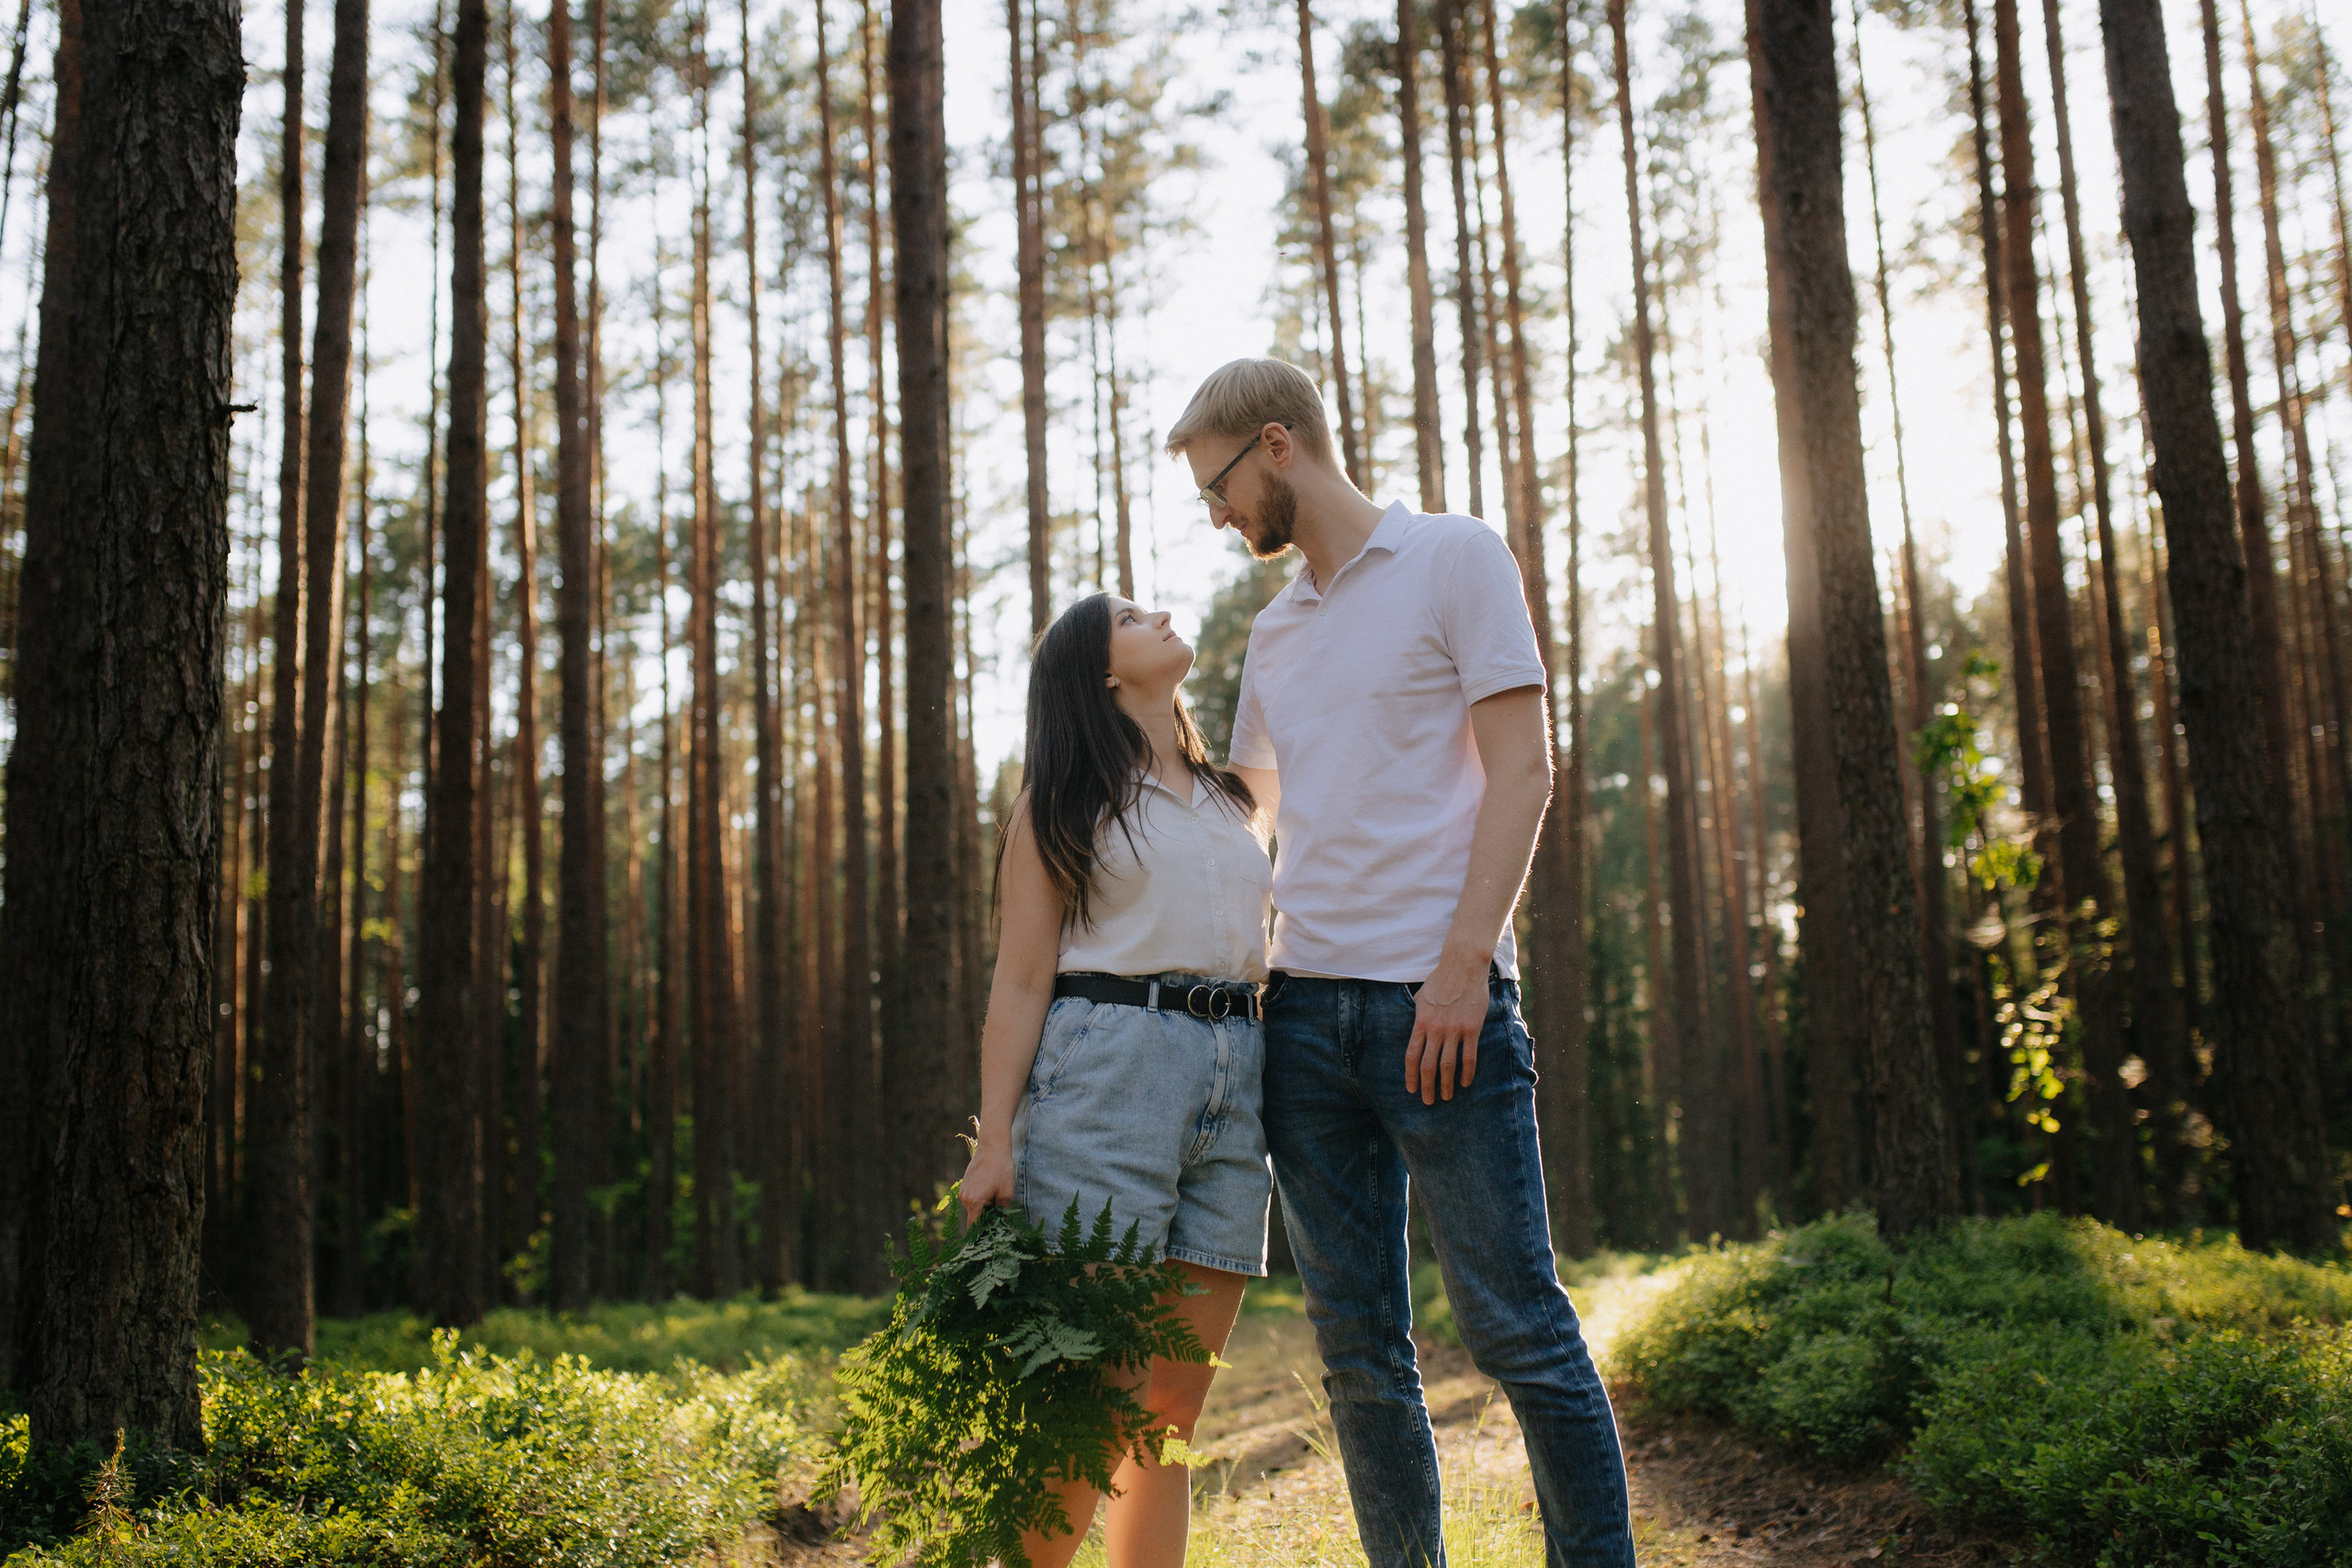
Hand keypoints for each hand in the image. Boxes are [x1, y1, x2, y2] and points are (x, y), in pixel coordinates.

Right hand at [960, 1133, 1016, 1227]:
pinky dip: (980, 1201)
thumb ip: (1003, 1212)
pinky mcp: (965, 1183)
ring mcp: (963, 1190)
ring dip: (984, 1210)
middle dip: (985, 1223)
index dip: (980, 1236)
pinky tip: (992, 1195)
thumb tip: (1005, 1227)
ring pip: (973, 1208)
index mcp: (974, 1203)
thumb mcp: (1006, 1193)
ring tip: (998, 1207)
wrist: (992, 1146)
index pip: (974, 1227)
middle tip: (999, 1225)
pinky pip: (972, 1198)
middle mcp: (964, 1198)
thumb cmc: (1001, 1169)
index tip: (987, 1243)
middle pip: (974, 1218)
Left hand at [1405, 951, 1488, 1103]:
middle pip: (1428, 1066)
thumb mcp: (1420, 998)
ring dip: (1446, 1084)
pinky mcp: (1471, 1028)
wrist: (1463, 967)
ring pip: (1448, 1065)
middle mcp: (1435, 1029)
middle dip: (1427, 1087)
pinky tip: (1465, 1082)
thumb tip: (1414, 1032)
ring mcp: (1454, 1030)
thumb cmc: (1440, 981)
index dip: (1410, 1076)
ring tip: (1446, 1097)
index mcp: (1420, 1023)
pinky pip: (1469, 1056)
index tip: (1411, 1089)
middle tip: (1428, 1101)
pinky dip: (1467, 1072)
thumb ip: (1418, 1017)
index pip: (1411, 1056)